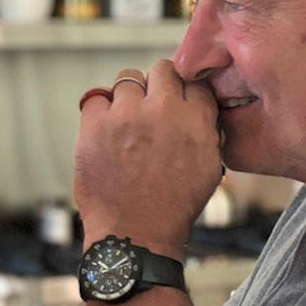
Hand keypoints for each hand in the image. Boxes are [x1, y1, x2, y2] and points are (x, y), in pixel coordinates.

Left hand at [74, 58, 222, 256]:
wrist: (136, 235)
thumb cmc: (173, 207)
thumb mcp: (210, 167)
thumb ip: (206, 129)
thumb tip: (198, 106)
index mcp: (197, 120)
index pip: (195, 80)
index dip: (184, 90)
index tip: (177, 101)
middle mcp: (164, 110)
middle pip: (162, 69)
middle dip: (158, 85)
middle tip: (151, 108)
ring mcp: (127, 115)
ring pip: (127, 78)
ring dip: (129, 95)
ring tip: (127, 121)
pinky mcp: (96, 126)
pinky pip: (95, 98)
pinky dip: (100, 110)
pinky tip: (106, 130)